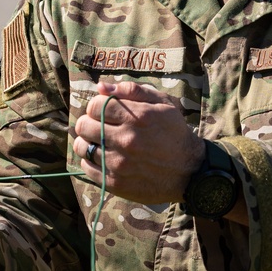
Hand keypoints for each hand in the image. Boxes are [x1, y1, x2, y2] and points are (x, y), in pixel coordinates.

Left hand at [72, 81, 203, 204]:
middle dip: (89, 122)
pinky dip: (90, 160)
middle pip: (84, 126)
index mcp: (137, 117)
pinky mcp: (116, 183)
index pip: (94, 106)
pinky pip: (86, 168)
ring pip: (82, 147)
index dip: (96, 105)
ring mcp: (119, 164)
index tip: (103, 110)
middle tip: (99, 125)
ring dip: (87, 141)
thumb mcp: (162, 103)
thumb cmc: (174, 132)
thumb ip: (131, 90)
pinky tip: (102, 157)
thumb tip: (101, 87)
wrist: (189, 171)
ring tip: (99, 141)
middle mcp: (126, 140)